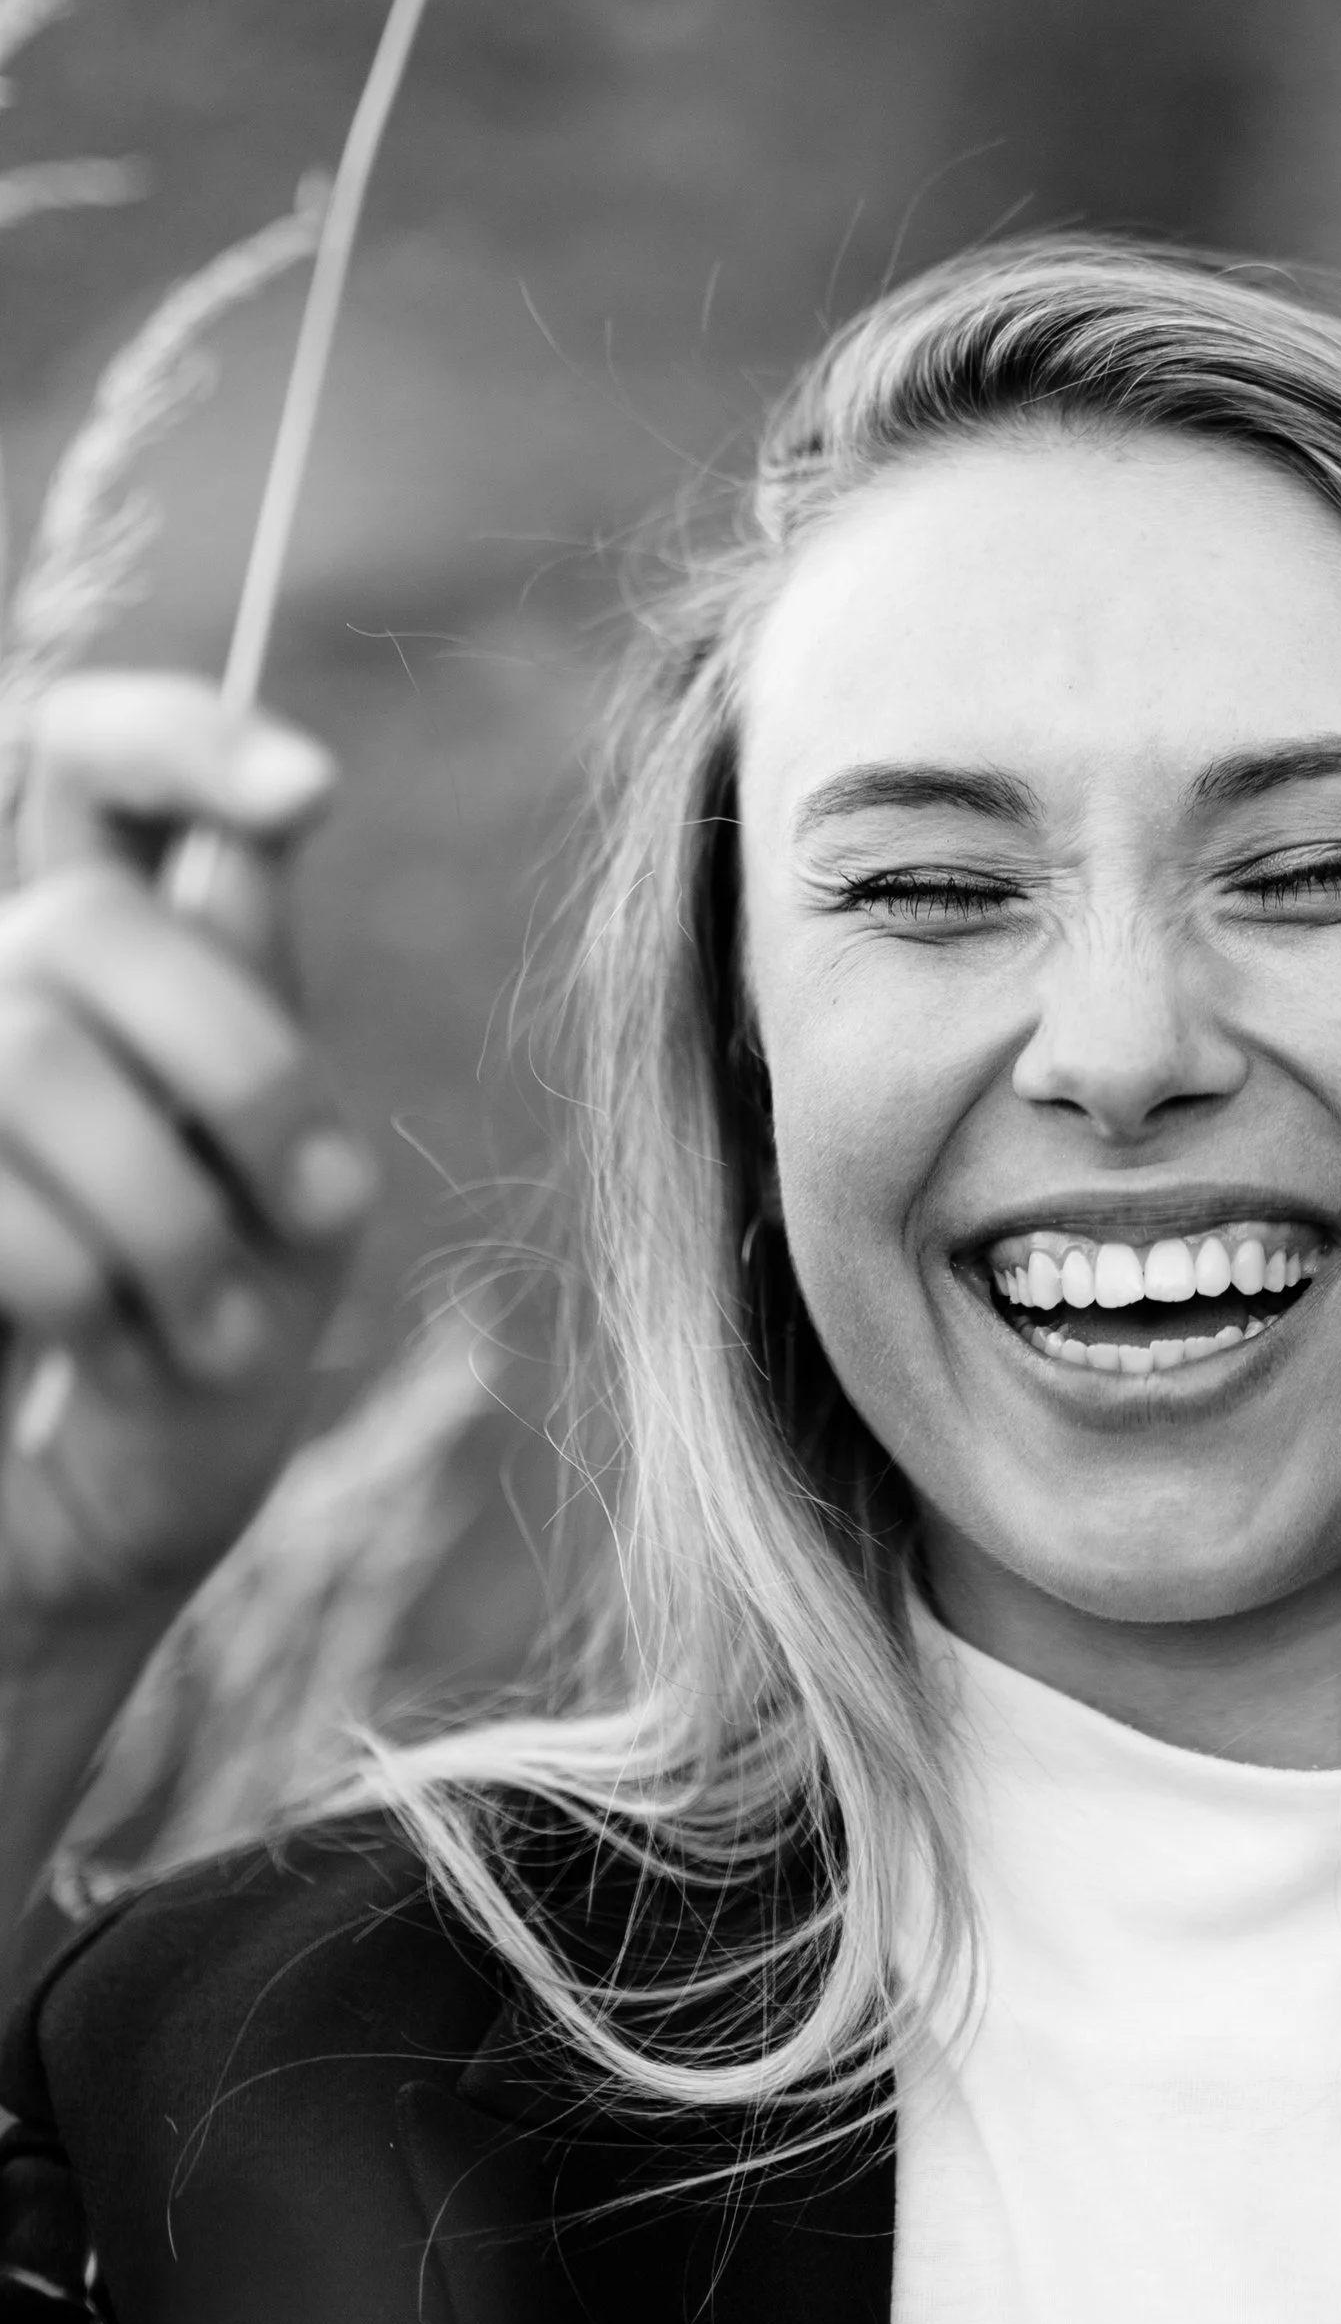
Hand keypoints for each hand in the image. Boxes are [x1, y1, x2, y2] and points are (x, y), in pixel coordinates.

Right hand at [0, 674, 372, 1659]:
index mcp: (90, 964)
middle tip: (324, 1213)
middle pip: (87, 917)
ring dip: (166, 1214)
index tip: (310, 797)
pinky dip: (84, 1280)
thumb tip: (238, 850)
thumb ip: (246, 1021)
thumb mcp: (279, 1202)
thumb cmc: (182, 1392)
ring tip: (216, 1332)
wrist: (60, 1582)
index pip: (89, 760)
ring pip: (33, 1044)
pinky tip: (115, 1355)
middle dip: (240, 1071)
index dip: (180, 741)